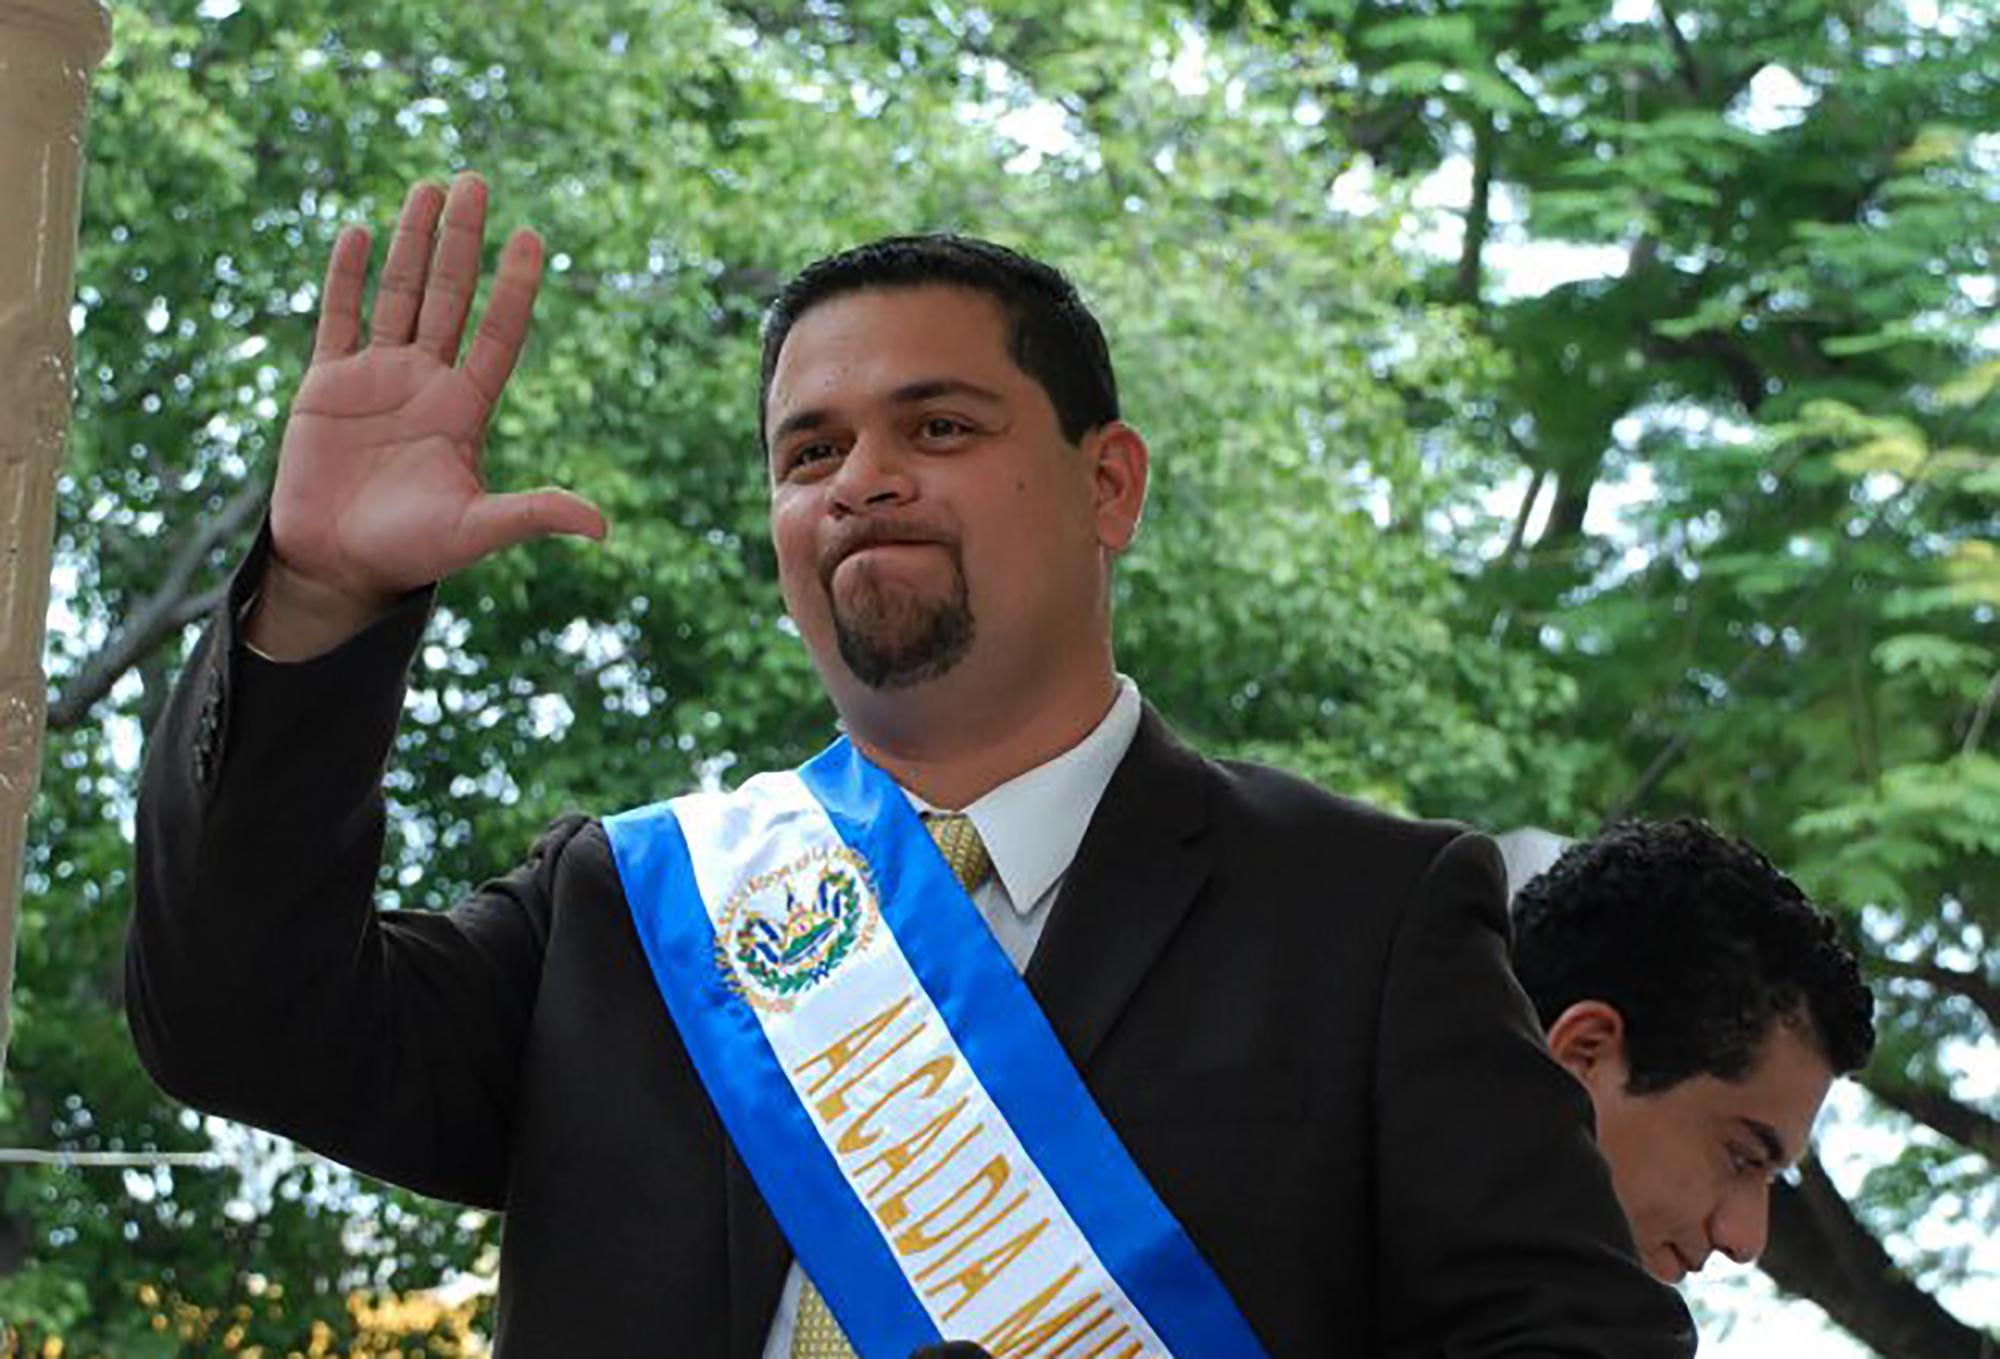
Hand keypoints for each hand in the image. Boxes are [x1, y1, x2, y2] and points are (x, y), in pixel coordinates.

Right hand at [253, 173, 604, 655]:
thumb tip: (602, 528)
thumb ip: (533, 515)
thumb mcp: (478, 530)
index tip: (533, 238)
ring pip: (399, 295)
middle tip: (476, 182)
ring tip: (430, 187)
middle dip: (462, 241)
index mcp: (465, 410)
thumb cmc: (412, 552)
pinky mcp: (326, 385)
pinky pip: (340, 318)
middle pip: (449, 297)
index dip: (514, 288)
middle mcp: (426, 382)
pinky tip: (362, 233)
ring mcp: (376, 378)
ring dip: (413, 243)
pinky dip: (349, 276)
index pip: (498, 334)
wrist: (339, 567)